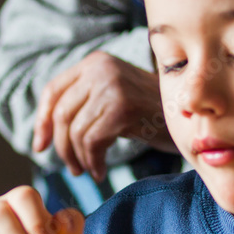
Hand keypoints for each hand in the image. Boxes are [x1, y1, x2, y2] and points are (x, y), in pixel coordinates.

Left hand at [32, 51, 174, 180]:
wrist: (193, 115)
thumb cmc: (153, 113)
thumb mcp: (114, 97)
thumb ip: (84, 103)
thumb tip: (45, 133)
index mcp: (95, 62)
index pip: (53, 90)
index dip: (42, 121)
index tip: (40, 146)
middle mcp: (101, 68)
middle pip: (62, 113)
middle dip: (62, 147)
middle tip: (72, 168)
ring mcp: (112, 86)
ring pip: (76, 131)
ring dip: (79, 158)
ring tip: (89, 170)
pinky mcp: (121, 107)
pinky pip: (92, 142)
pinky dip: (92, 162)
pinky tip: (100, 170)